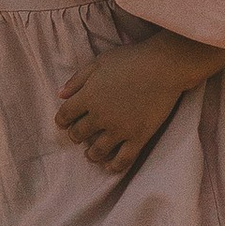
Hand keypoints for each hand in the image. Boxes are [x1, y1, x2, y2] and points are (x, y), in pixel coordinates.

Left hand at [55, 36, 202, 178]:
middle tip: (80, 136)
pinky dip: (114, 166)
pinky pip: (122, 160)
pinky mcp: (138, 137)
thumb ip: (78, 79)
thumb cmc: (132, 59)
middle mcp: (100, 116)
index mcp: (88, 96)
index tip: (65, 122)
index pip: (65, 115)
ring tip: (92, 154)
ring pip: (97, 151)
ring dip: (91, 154)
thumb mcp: (99, 62)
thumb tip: (60, 95)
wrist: (165, 66)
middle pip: (78, 134)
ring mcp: (119, 129)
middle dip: (76, 136)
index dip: (62, 120)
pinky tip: (110, 165)